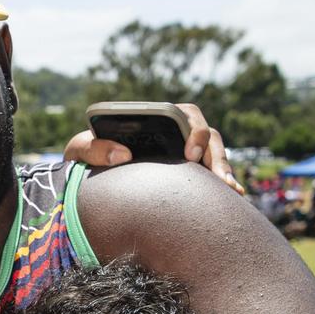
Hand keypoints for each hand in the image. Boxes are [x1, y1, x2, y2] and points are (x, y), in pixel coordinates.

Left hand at [62, 103, 242, 193]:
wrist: (85, 184)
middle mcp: (173, 135)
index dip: (193, 130)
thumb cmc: (83, 160)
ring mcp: (182, 155)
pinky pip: (212, 177)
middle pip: (207, 136)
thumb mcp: (79, 150)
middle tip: (216, 177)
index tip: (189, 153)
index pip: (184, 115)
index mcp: (153, 121)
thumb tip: (122, 153)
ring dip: (224, 170)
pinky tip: (235, 198)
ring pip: (215, 154)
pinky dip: (224, 184)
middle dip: (215, 154)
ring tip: (231, 191)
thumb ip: (92, 148)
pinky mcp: (187, 176)